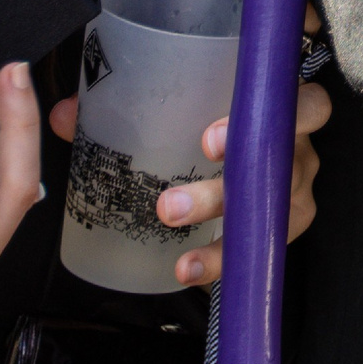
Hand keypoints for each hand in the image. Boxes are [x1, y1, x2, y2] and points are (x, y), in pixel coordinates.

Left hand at [46, 81, 332, 285]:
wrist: (235, 157)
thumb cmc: (204, 120)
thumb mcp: (169, 105)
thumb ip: (120, 105)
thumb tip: (66, 113)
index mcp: (273, 99)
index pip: (297, 96)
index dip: (260, 118)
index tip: (208, 140)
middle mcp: (293, 141)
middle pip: (279, 160)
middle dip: (224, 185)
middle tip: (173, 201)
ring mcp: (292, 186)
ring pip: (271, 204)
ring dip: (217, 223)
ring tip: (169, 230)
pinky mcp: (280, 224)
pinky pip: (258, 244)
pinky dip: (219, 259)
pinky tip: (187, 267)